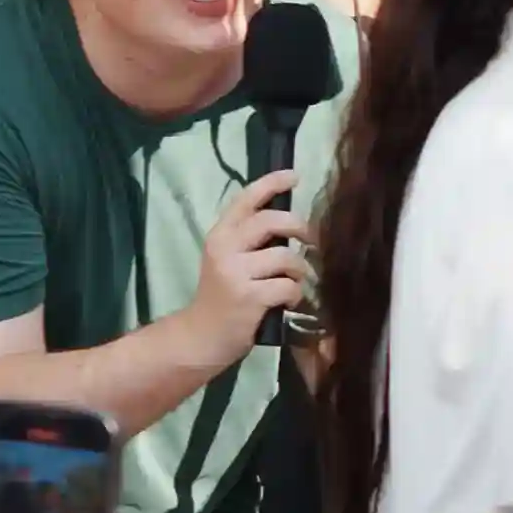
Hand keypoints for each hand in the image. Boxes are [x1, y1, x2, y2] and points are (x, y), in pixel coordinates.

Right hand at [181, 170, 311, 372]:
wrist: (202, 337)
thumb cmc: (223, 296)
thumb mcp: (228, 260)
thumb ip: (250, 240)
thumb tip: (290, 222)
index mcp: (220, 234)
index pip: (246, 199)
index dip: (272, 183)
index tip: (294, 175)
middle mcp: (225, 248)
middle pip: (271, 221)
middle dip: (299, 227)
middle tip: (310, 239)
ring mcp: (235, 273)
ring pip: (285, 256)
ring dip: (299, 270)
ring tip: (295, 281)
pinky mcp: (248, 297)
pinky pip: (288, 286)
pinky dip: (295, 294)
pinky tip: (288, 302)